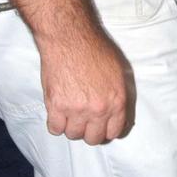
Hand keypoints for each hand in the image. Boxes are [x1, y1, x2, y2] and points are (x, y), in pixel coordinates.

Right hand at [40, 27, 133, 144]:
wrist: (70, 38)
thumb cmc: (96, 49)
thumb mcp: (120, 72)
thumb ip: (121, 96)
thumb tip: (119, 115)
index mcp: (117, 101)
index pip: (114, 132)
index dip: (107, 130)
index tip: (101, 126)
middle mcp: (98, 110)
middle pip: (93, 138)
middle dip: (89, 131)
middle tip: (85, 120)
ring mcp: (76, 110)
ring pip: (73, 135)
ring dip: (72, 126)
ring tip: (70, 113)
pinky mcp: (56, 106)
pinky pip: (55, 129)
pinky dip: (56, 123)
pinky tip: (58, 112)